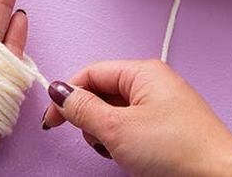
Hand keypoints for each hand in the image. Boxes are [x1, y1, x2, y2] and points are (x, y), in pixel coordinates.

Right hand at [42, 59, 231, 176]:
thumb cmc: (178, 151)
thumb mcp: (118, 129)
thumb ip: (83, 109)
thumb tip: (58, 90)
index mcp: (142, 71)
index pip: (92, 72)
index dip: (67, 95)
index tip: (53, 121)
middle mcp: (154, 83)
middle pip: (104, 92)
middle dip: (93, 119)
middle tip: (97, 142)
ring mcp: (164, 107)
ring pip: (118, 114)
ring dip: (109, 135)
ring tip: (122, 154)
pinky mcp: (171, 130)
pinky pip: (135, 129)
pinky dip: (126, 144)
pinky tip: (134, 160)